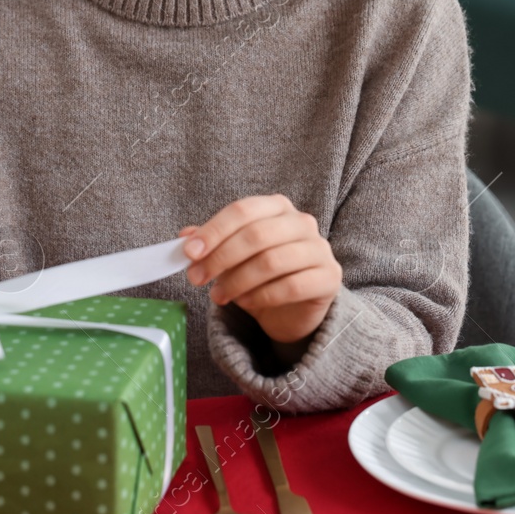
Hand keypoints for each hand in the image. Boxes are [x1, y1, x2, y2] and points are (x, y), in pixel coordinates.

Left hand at [181, 194, 341, 346]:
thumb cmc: (262, 274)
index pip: (242, 210)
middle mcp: (302, 222)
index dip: (213, 231)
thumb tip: (185, 237)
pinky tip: (246, 303)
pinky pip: (291, 286)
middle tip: (197, 278)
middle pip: (256, 235)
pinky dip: (262, 296)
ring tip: (218, 296)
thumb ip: (212, 244)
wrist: (295, 306)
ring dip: (237, 281)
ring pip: (272, 261)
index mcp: (277, 207)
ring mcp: (319, 248)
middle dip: (220, 258)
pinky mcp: (329, 277)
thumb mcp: (233, 256)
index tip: (189, 253)